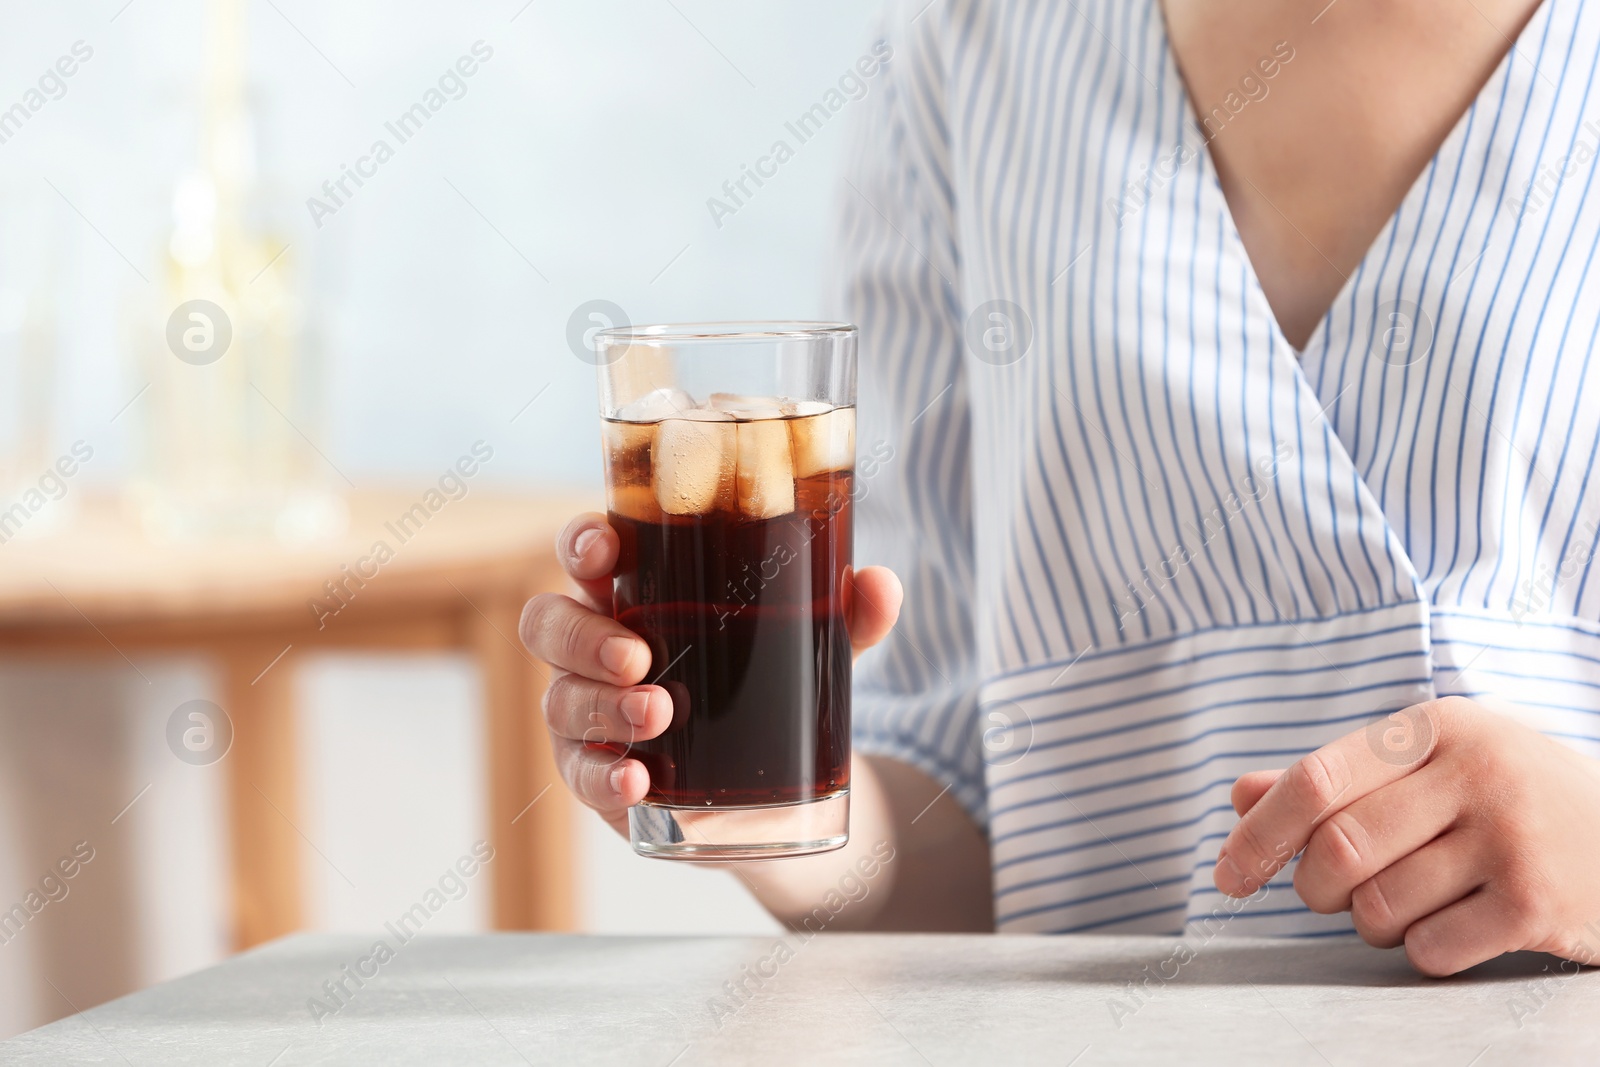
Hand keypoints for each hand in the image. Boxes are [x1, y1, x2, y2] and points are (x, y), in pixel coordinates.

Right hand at [519, 512, 902, 836]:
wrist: (775, 791)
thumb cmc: (767, 684)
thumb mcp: (812, 648)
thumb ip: (846, 616)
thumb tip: (881, 584)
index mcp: (636, 595)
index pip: (587, 554)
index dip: (583, 543)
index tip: (607, 549)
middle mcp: (596, 650)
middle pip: (548, 624)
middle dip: (582, 635)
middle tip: (637, 654)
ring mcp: (588, 716)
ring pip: (561, 700)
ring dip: (604, 706)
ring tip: (659, 713)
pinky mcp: (600, 778)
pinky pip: (581, 775)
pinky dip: (605, 776)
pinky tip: (635, 779)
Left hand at [1217, 696, 1599, 974]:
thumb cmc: (1508, 799)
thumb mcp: (1430, 766)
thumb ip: (1337, 779)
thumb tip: (1241, 795)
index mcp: (1435, 728)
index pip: (1317, 779)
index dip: (1260, 833)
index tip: (1228, 874)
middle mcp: (1476, 773)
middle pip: (1338, 849)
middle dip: (1314, 888)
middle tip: (1330, 894)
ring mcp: (1513, 838)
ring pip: (1379, 905)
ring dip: (1373, 922)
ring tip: (1411, 900)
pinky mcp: (1539, 904)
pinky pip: (1430, 948)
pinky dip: (1423, 950)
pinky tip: (1458, 923)